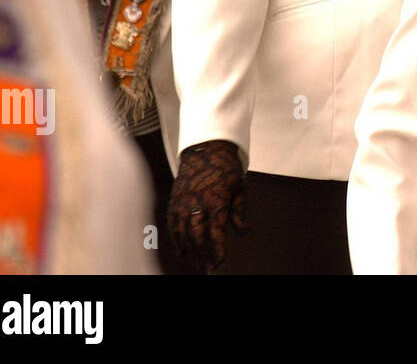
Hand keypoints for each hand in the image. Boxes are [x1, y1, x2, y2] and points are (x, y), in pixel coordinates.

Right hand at [169, 139, 245, 270]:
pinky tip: (181, 251)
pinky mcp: (175, 200)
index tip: (220, 261)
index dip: (218, 248)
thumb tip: (244, 232)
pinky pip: (172, 224)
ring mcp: (184, 202)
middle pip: (197, 235)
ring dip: (189, 250)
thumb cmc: (226, 168)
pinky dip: (175, 239)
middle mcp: (198, 202)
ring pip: (182, 232)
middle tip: (207, 267)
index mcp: (217, 200)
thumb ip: (239, 211)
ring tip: (195, 263)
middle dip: (202, 254)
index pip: (217, 230)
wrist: (205, 149)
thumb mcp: (239, 187)